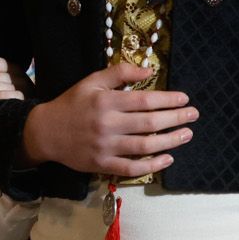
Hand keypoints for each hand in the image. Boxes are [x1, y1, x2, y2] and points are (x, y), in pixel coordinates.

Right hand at [18, 61, 198, 178]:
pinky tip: (167, 158)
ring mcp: (105, 147)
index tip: (184, 99)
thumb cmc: (71, 104)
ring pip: (145, 146)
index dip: (168, 100)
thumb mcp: (91, 81)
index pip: (144, 100)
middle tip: (193, 115)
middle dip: (176, 118)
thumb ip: (119, 73)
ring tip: (186, 134)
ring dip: (170, 141)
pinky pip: (132, 168)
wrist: (45, 132)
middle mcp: (107, 124)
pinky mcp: (102, 165)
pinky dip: (152, 165)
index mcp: (105, 101)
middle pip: (149, 123)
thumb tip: (148, 71)